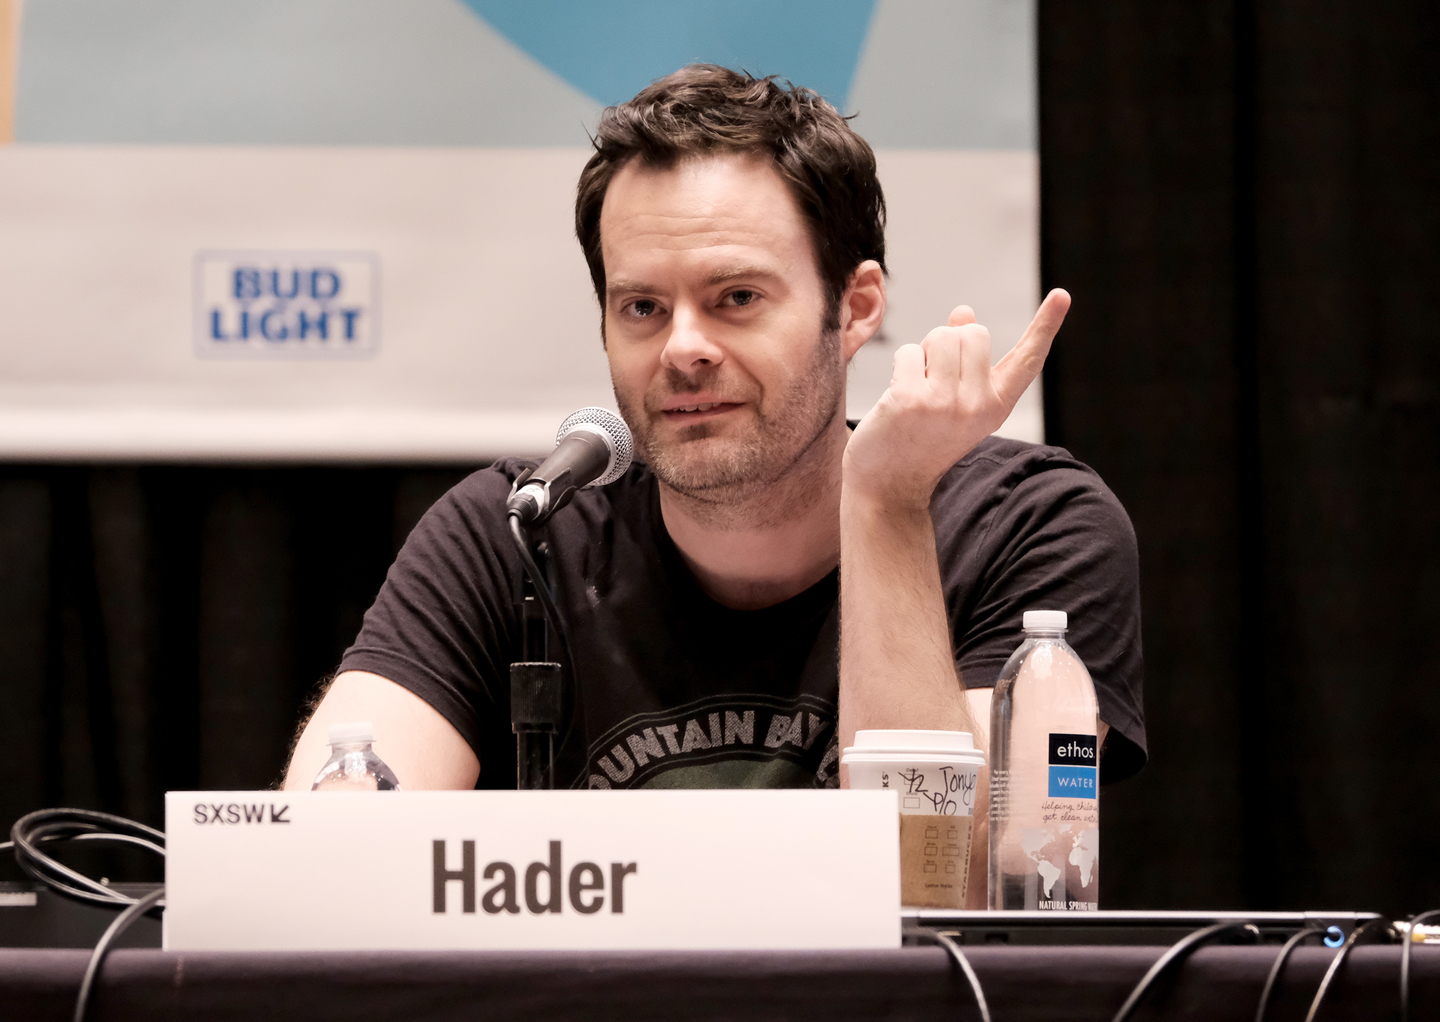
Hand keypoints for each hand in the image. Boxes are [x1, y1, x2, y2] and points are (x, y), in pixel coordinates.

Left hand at [843, 289, 1070, 509]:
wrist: (888, 486)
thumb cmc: (919, 439)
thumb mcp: (953, 402)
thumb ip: (965, 360)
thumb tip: (965, 312)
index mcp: (996, 407)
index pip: (1027, 361)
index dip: (1045, 326)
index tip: (1062, 294)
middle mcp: (978, 406)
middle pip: (972, 332)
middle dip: (948, 342)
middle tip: (932, 378)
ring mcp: (946, 403)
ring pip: (942, 336)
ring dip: (924, 352)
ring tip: (917, 387)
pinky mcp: (912, 400)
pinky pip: (909, 352)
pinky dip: (901, 366)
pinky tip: (898, 399)